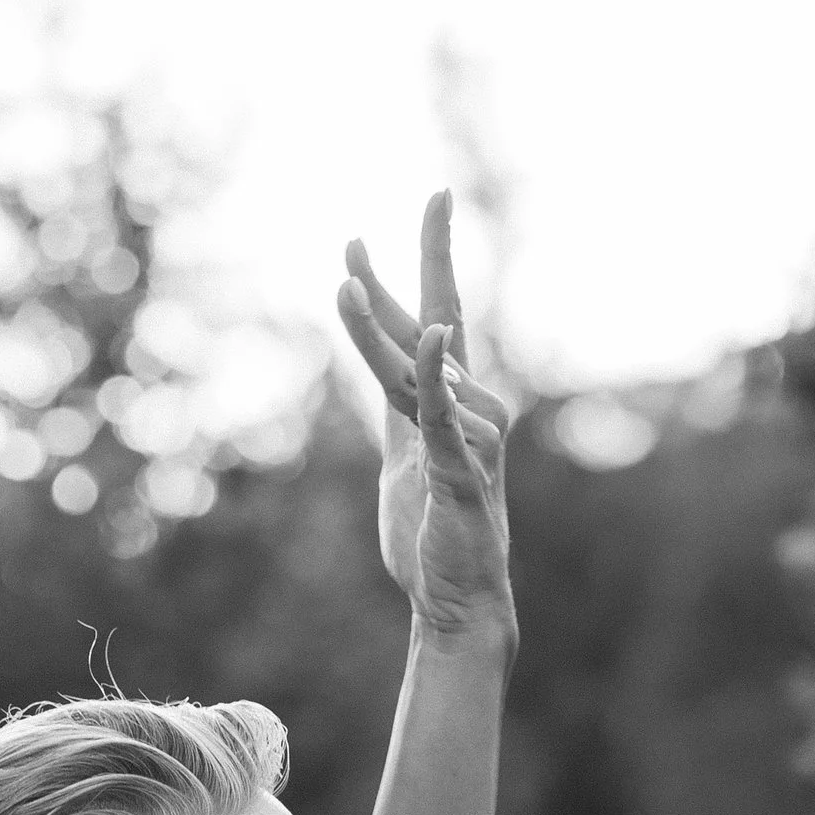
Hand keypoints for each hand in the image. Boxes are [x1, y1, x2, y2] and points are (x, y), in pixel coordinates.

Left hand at [339, 195, 514, 655]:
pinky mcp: (464, 470)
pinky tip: (430, 337)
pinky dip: (437, 376)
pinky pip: (446, 414)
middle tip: (359, 230)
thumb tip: (393, 368)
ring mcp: (471, 437)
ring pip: (417, 370)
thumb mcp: (406, 459)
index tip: (413, 210)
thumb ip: (405, 411)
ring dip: (379, 331)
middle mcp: (471, 409)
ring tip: (342, 286)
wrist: (458, 604)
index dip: (422, 264)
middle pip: (430, 327)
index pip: (436, 318)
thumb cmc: (434, 539)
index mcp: (452, 403)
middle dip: (399, 274)